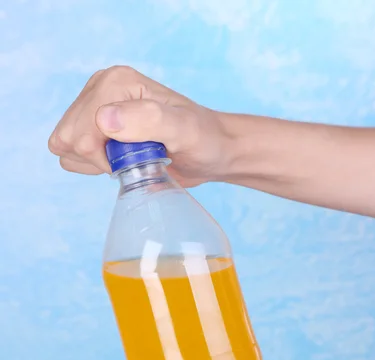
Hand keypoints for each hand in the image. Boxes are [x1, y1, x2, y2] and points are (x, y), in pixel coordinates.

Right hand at [48, 65, 229, 186]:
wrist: (212, 149)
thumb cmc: (202, 139)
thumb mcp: (183, 130)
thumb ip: (149, 120)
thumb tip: (103, 119)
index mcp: (115, 82)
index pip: (80, 134)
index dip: (104, 158)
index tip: (138, 158)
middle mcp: (100, 88)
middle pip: (67, 139)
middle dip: (98, 158)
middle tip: (135, 157)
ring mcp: (96, 106)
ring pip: (66, 147)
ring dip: (96, 163)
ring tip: (131, 157)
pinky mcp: (96, 125)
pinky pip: (73, 153)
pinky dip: (94, 164)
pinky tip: (122, 159)